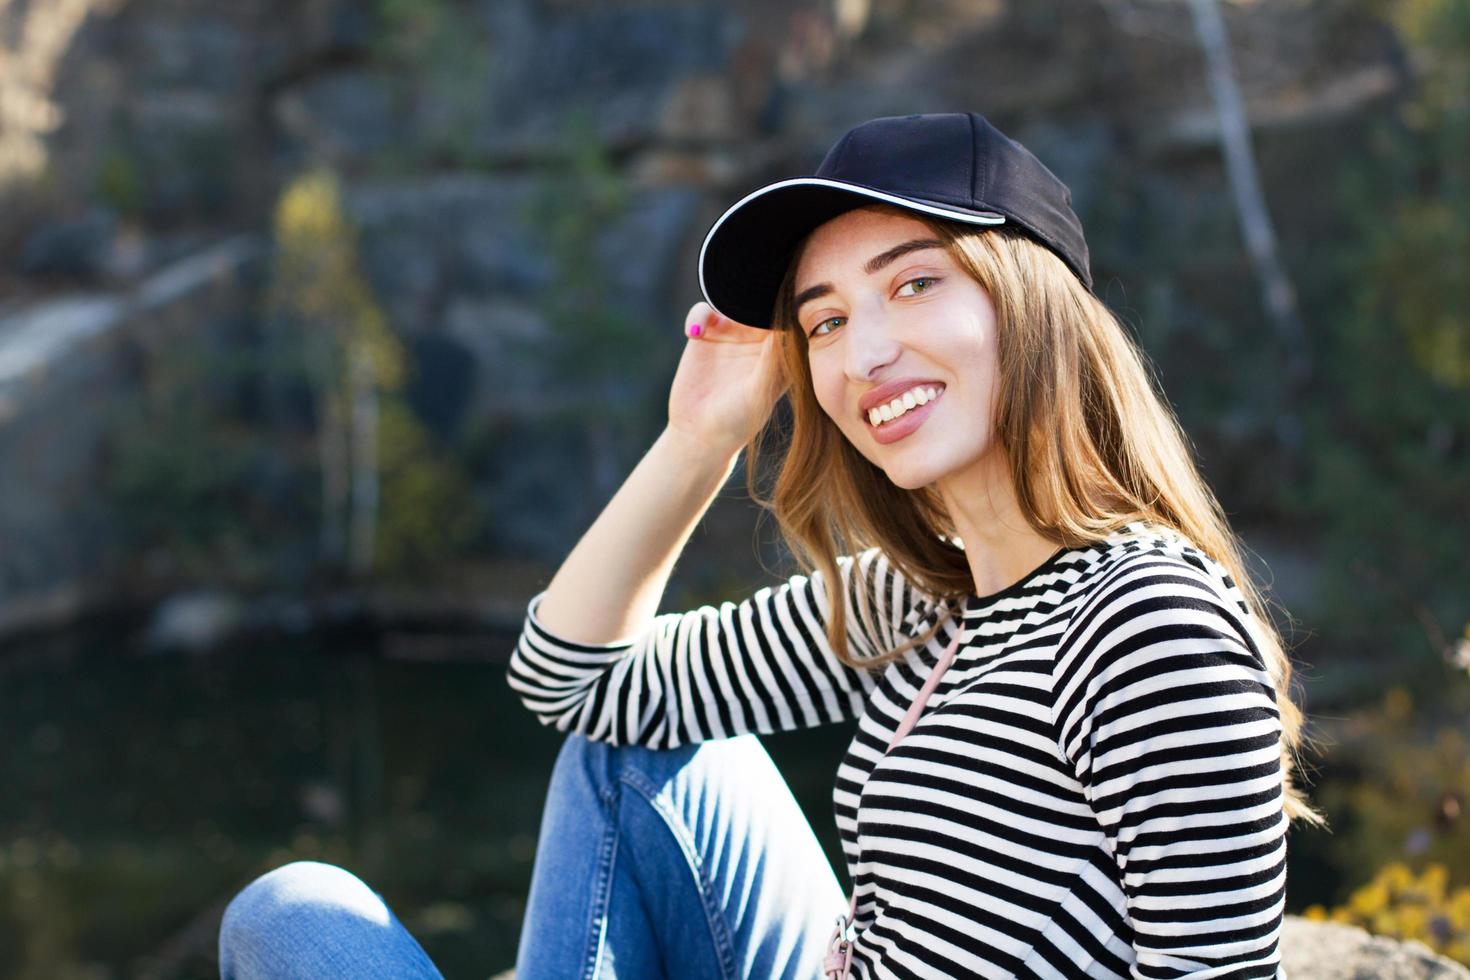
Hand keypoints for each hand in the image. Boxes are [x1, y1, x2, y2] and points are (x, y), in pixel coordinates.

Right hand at [667, 301, 787, 459]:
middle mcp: (759, 339)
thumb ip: (771, 362)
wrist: (699, 434)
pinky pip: (703, 311)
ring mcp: (732, 334)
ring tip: (718, 318)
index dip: (785, 302)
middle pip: (761, 302)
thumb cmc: (737, 421)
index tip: (778, 296)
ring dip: (727, 299)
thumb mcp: (758, 392)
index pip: (788, 318)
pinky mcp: (705, 335)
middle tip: (745, 292)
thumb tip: (783, 328)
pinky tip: (694, 334)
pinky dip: (699, 315)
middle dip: (756, 291)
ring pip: (734, 300)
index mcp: (781, 352)